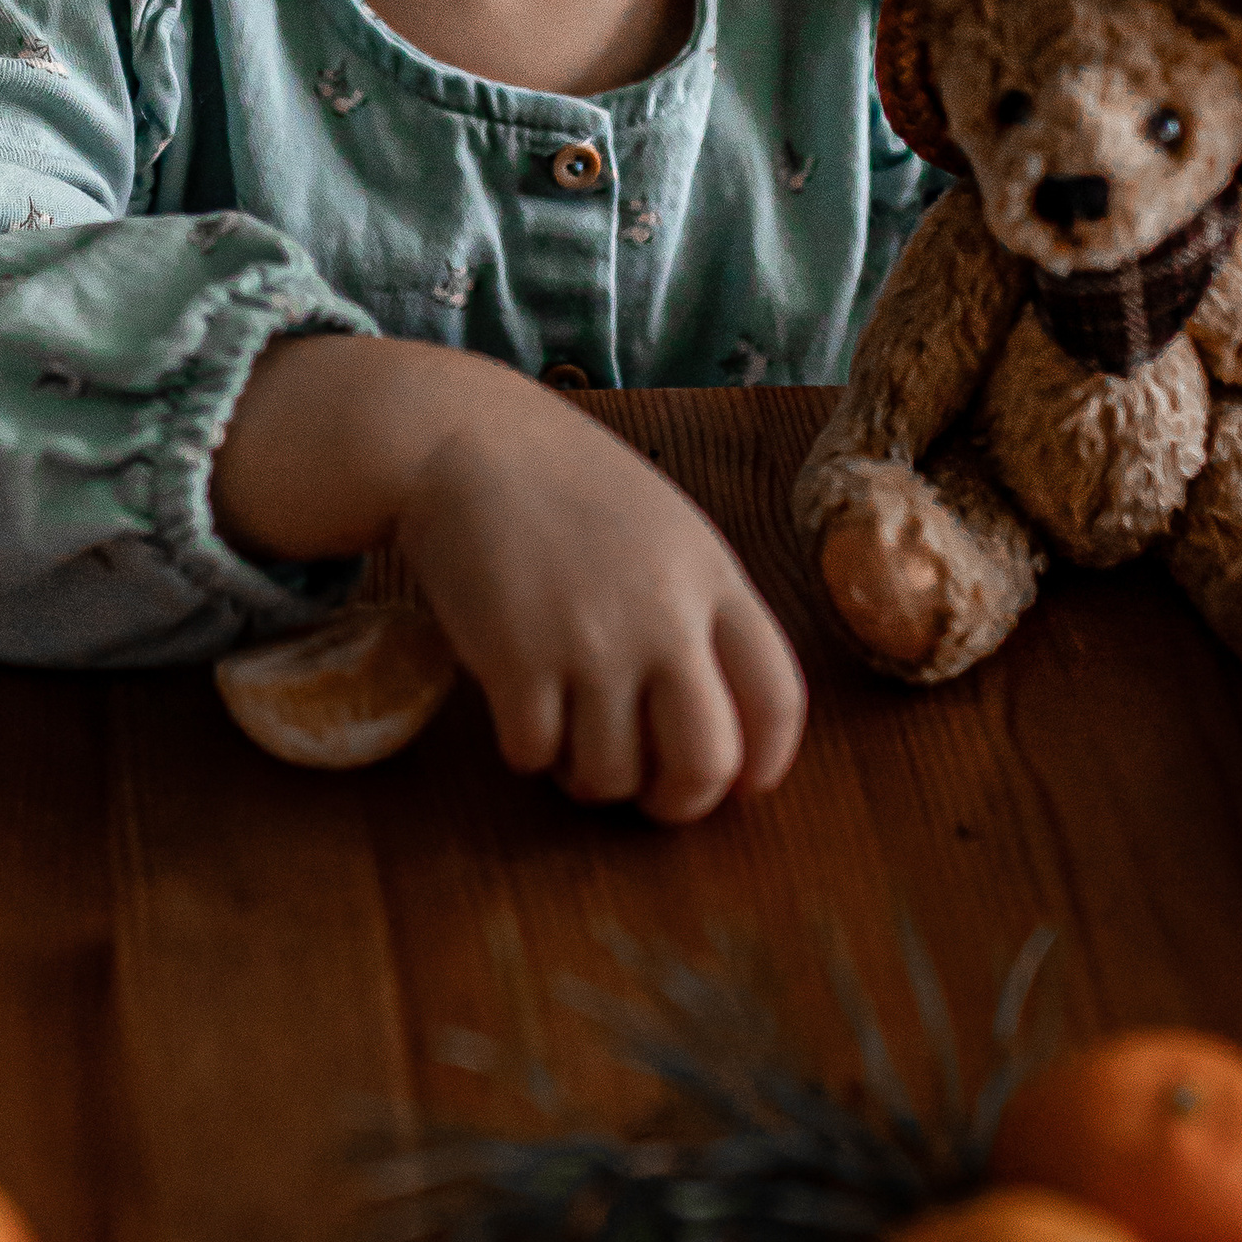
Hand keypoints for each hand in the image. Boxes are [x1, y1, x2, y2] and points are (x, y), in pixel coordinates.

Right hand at [213, 336, 804, 821]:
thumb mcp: (666, 529)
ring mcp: (592, 640)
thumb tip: (721, 723)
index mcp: (715, 577)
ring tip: (568, 733)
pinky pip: (536, 754)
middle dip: (677, 800)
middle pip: (707, 762)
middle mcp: (665, 615)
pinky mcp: (517, 659)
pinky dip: (527, 749)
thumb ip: (699, 611)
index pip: (778, 699)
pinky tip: (518, 704)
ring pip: (613, 774)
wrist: (463, 441)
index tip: (738, 782)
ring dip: (588, 775)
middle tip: (648, 794)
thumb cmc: (564, 486)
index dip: (764, 763)